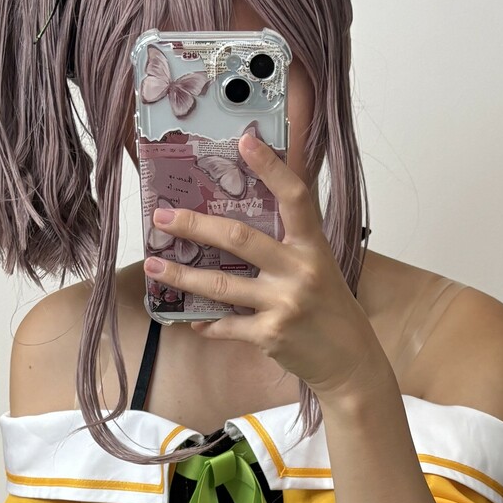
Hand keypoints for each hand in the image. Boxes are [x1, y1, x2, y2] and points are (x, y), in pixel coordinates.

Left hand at [142, 133, 385, 405]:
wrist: (349, 361)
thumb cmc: (331, 307)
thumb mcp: (321, 264)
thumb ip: (293, 236)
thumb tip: (260, 200)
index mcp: (313, 246)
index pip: (294, 197)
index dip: (271, 168)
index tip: (245, 141)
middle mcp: (300, 270)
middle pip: (239, 239)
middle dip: (196, 226)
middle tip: (162, 217)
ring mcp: (284, 304)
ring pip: (222, 285)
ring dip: (182, 277)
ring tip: (153, 267)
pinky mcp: (271, 335)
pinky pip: (227, 325)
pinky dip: (205, 322)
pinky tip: (188, 319)